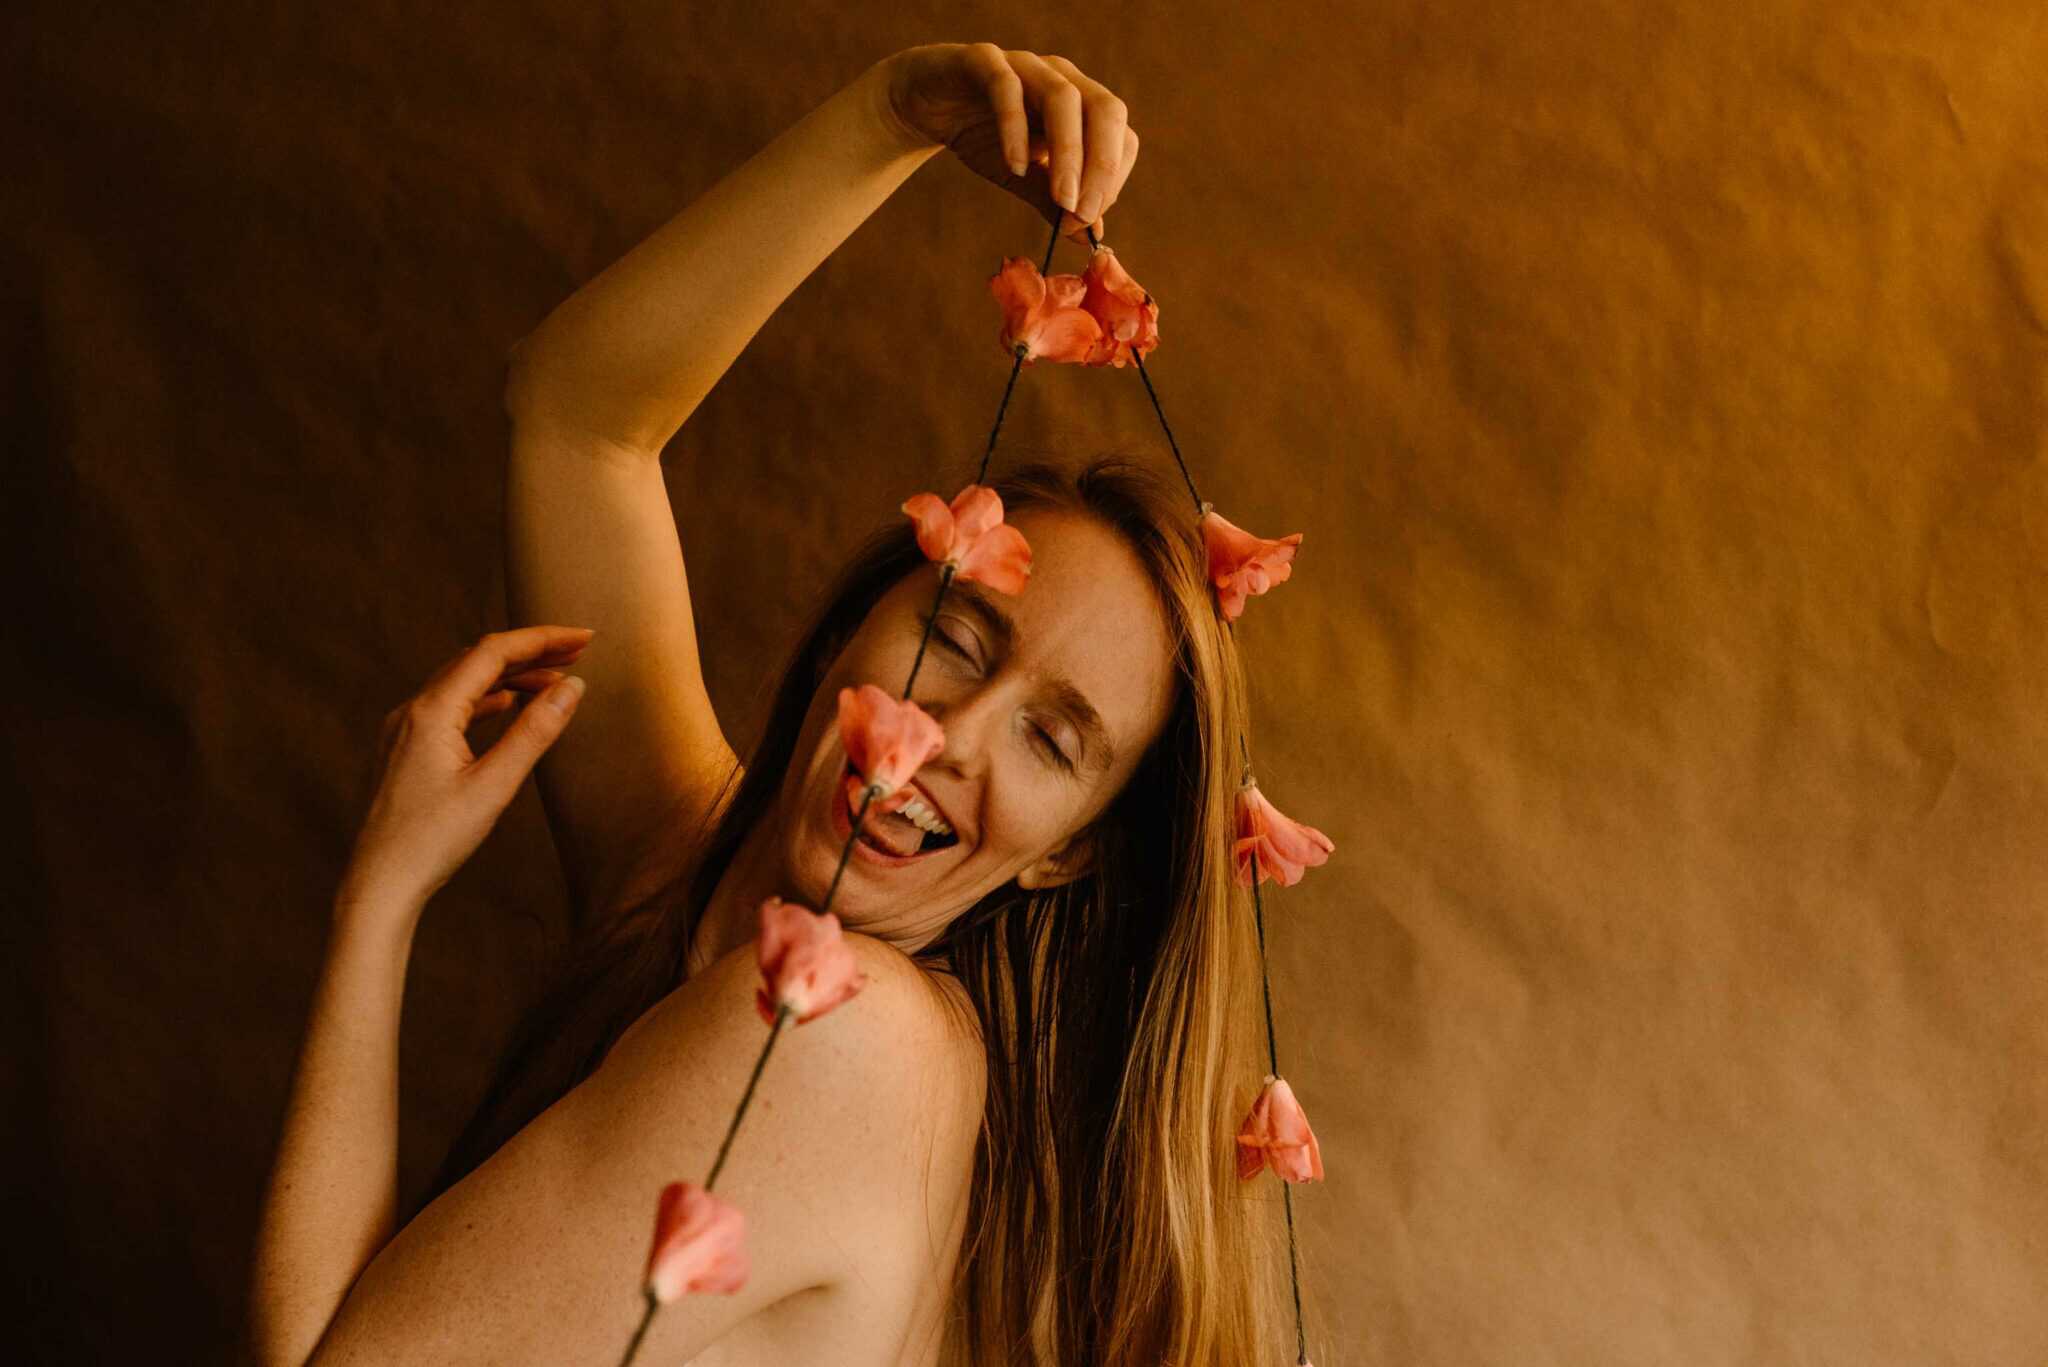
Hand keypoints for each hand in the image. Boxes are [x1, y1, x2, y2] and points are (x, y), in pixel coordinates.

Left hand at [339, 625, 594, 914]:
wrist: (380, 884)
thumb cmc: (432, 841)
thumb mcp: (494, 786)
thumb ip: (535, 732)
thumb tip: (572, 687)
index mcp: (432, 711)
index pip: (492, 652)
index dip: (541, 639)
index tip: (583, 638)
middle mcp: (412, 710)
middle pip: (477, 661)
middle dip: (529, 653)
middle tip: (577, 652)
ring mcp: (404, 729)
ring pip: (463, 683)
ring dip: (509, 676)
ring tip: (553, 681)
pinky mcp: (404, 749)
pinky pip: (450, 708)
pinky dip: (486, 699)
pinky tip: (508, 707)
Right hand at [879, 42, 1138, 244]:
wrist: (923, 107)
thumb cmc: (982, 137)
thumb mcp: (1022, 177)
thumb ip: (1053, 200)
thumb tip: (1090, 237)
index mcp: (1081, 104)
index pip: (1121, 135)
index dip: (1113, 179)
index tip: (1088, 220)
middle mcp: (1061, 77)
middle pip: (1106, 110)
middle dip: (1102, 165)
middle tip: (1082, 212)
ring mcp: (1024, 64)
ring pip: (1064, 98)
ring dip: (1070, 153)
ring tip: (1060, 200)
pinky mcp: (981, 61)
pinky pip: (1007, 88)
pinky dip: (1015, 129)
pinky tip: (1014, 166)